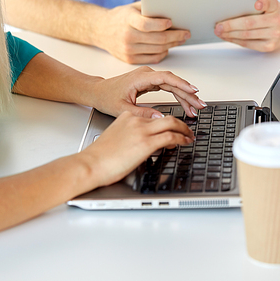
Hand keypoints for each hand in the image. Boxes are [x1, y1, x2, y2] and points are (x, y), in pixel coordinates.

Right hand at [80, 112, 194, 186]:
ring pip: (172, 124)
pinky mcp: (146, 143)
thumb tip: (143, 144)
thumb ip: (131, 136)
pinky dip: (181, 138)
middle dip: (181, 124)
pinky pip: (171, 136)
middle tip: (188, 130)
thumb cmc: (99, 157)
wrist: (90, 164)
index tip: (173, 128)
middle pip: (166, 117)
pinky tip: (185, 142)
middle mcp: (135, 120)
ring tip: (189, 136)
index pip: (154, 116)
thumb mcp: (116, 139)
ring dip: (184, 130)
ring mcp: (141, 131)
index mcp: (127, 117)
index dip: (167, 123)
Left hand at [91, 66, 206, 117]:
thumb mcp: (123, 109)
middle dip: (188, 94)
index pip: (167, 78)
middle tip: (200, 105)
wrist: (98, 92)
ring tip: (195, 108)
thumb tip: (160, 117)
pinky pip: (168, 87)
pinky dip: (178, 95)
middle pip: (173, 82)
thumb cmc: (107, 97)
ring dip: (185, 96)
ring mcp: (149, 78)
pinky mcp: (150, 82)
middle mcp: (147, 74)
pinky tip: (186, 103)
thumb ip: (142, 113)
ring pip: (173, 85)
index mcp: (141, 77)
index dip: (182, 84)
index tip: (194, 91)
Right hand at [94, 2, 190, 63]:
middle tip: (185, 33)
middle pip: (158, 39)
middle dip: (176, 36)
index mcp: (128, 20)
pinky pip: (153, 58)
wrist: (101, 30)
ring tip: (180, 40)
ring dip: (172, 45)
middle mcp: (128, 36)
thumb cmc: (120, 18)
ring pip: (158, 50)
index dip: (161, 24)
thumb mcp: (132, 8)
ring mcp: (129, 50)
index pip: (147, 24)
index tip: (171, 22)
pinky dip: (163, 53)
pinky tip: (168, 48)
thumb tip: (170, 11)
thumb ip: (149, 8)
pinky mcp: (130, 59)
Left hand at [214, 0, 279, 51]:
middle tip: (219, 26)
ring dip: (230, 35)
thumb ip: (256, 2)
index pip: (270, 4)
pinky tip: (227, 37)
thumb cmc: (271, 13)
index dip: (264, 4)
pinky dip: (235, 41)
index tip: (257, 4)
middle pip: (251, 23)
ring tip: (219, 32)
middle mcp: (277, 21)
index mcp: (276, 7)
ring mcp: (274, 35)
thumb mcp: (268, 4)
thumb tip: (234, 5)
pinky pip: (248, 44)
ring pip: (247, 35)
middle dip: (231, 25)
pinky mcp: (269, 46)